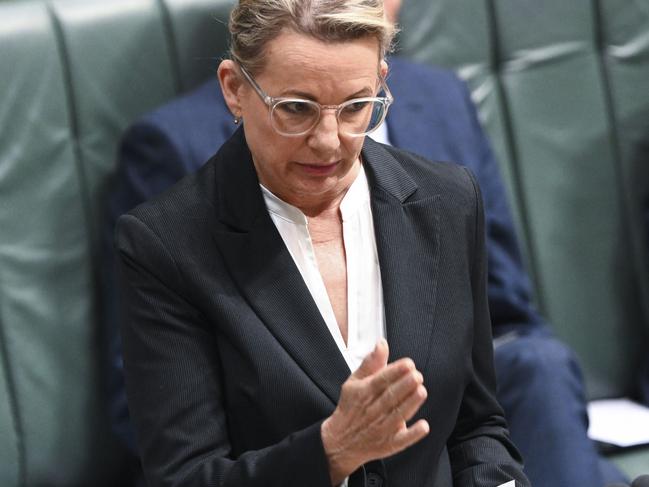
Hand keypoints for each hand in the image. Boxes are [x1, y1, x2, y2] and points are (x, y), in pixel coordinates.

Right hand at [321, 339, 428, 484]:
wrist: (341, 441)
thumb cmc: (351, 408)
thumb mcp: (354, 382)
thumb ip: (370, 363)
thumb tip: (382, 344)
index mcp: (364, 393)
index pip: (380, 380)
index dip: (395, 371)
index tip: (408, 364)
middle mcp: (372, 411)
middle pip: (390, 397)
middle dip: (405, 385)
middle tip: (417, 375)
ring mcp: (381, 429)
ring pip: (398, 415)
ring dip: (410, 403)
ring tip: (421, 391)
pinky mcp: (389, 444)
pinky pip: (402, 440)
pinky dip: (413, 434)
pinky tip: (423, 425)